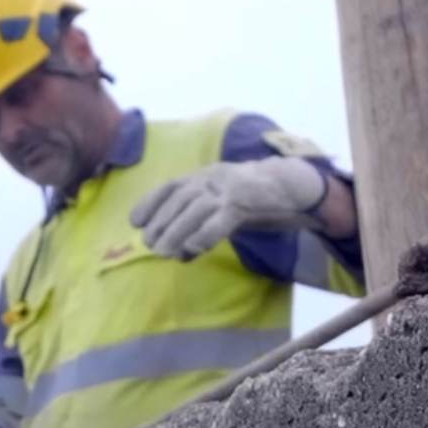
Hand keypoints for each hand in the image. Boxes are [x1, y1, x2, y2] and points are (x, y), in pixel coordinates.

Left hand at [129, 158, 329, 259]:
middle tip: (150, 245)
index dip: (150, 202)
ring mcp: (228, 189)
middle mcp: (213, 178)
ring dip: (176, 232)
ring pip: (195, 209)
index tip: (135, 222)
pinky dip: (203, 235)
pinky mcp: (245, 204)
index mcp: (205, 175)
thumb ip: (202, 222)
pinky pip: (220, 220)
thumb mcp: (223, 204)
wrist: (292, 187)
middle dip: (161, 222)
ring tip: (165, 252)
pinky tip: (192, 250)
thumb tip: (180, 251)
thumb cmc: (254, 199)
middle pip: (179, 199)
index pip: (171, 186)